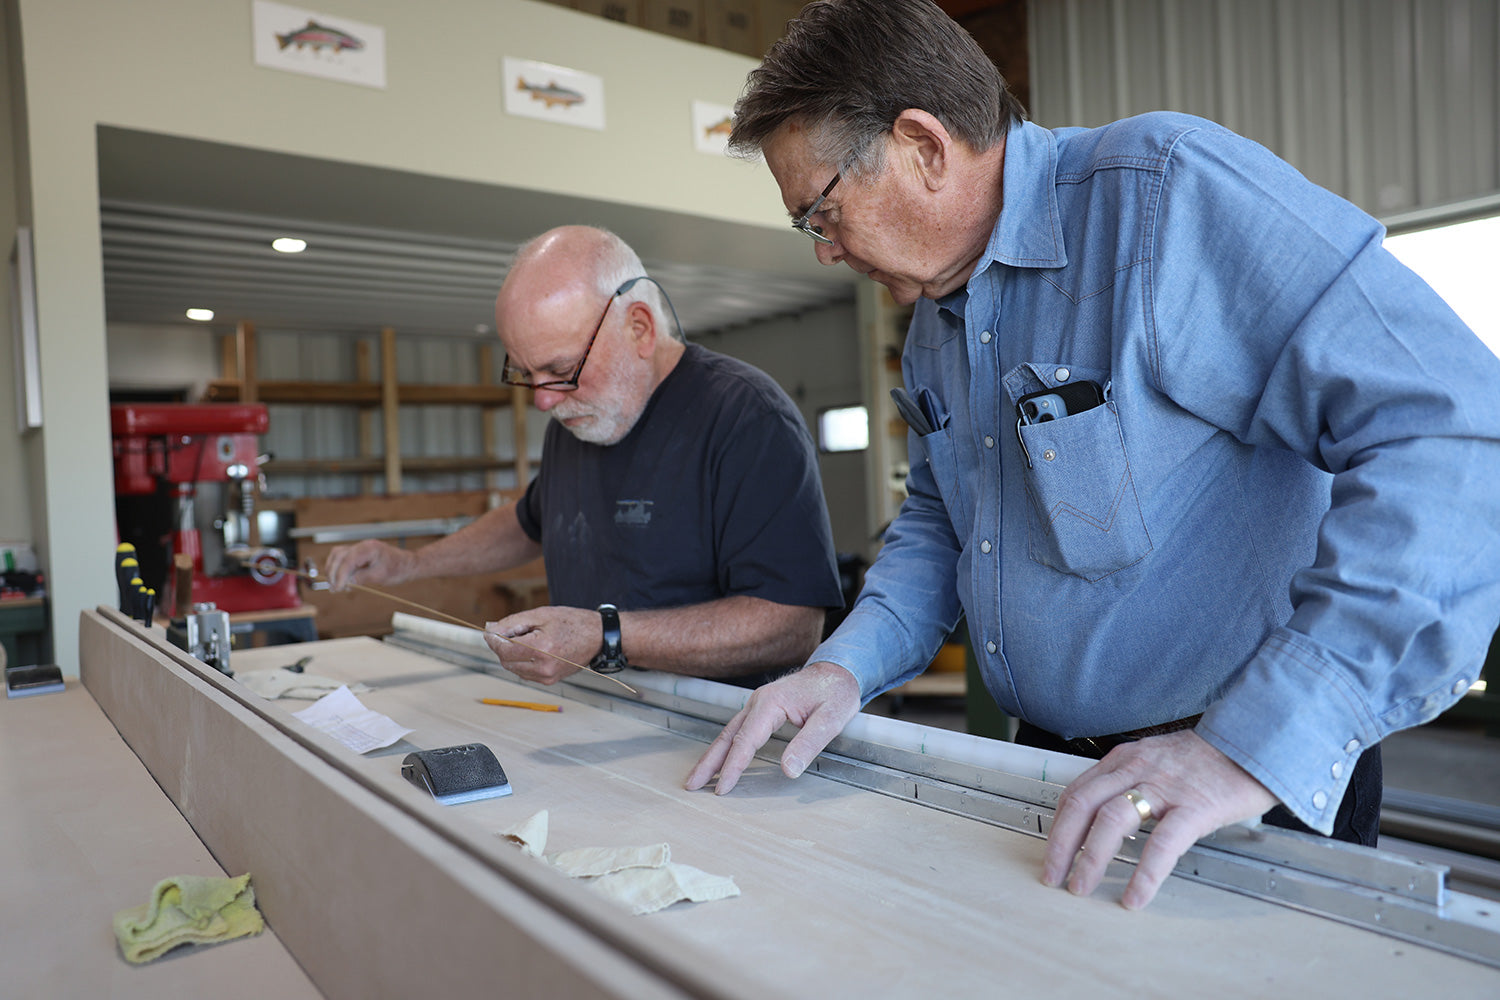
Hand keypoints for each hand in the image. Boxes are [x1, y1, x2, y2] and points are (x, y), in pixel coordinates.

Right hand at [324, 540, 416, 590]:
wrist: (408, 564)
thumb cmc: (398, 569)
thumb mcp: (380, 576)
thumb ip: (362, 578)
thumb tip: (346, 582)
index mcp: (368, 548)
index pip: (348, 560)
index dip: (340, 575)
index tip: (338, 588)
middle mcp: (361, 545)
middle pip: (338, 556)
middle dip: (333, 573)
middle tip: (334, 589)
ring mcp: (359, 548)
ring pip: (337, 555)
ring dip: (333, 570)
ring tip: (336, 586)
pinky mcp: (358, 554)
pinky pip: (342, 558)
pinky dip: (338, 568)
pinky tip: (341, 581)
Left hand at [483, 606, 601, 684]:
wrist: (597, 637)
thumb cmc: (572, 622)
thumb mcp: (541, 614)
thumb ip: (513, 623)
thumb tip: (491, 630)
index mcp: (541, 648)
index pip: (503, 649)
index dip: (493, 639)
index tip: (491, 630)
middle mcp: (543, 667)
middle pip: (506, 660)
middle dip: (503, 646)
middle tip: (514, 630)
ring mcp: (547, 677)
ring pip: (513, 668)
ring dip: (513, 654)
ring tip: (529, 639)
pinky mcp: (549, 681)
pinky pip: (525, 673)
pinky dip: (523, 662)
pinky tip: (535, 649)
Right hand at [684, 661, 860, 793]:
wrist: (840, 670)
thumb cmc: (836, 692)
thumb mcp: (830, 719)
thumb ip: (808, 744)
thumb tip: (788, 771)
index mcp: (771, 703)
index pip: (746, 740)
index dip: (733, 766)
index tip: (722, 789)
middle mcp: (758, 702)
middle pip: (727, 736)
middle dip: (708, 762)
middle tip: (691, 785)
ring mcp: (758, 704)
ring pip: (729, 733)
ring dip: (713, 756)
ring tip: (698, 777)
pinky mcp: (762, 709)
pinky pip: (738, 730)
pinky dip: (726, 747)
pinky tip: (720, 759)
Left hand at [1041, 729, 1277, 908]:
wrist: (1258, 739)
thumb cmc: (1211, 757)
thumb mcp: (1159, 758)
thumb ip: (1132, 780)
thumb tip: (1109, 816)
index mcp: (1126, 759)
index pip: (1077, 791)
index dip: (1059, 824)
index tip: (1051, 850)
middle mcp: (1136, 769)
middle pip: (1082, 805)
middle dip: (1061, 844)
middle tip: (1051, 875)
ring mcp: (1164, 787)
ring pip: (1111, 821)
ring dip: (1090, 858)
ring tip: (1081, 886)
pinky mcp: (1195, 807)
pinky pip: (1162, 844)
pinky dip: (1144, 873)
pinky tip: (1135, 895)